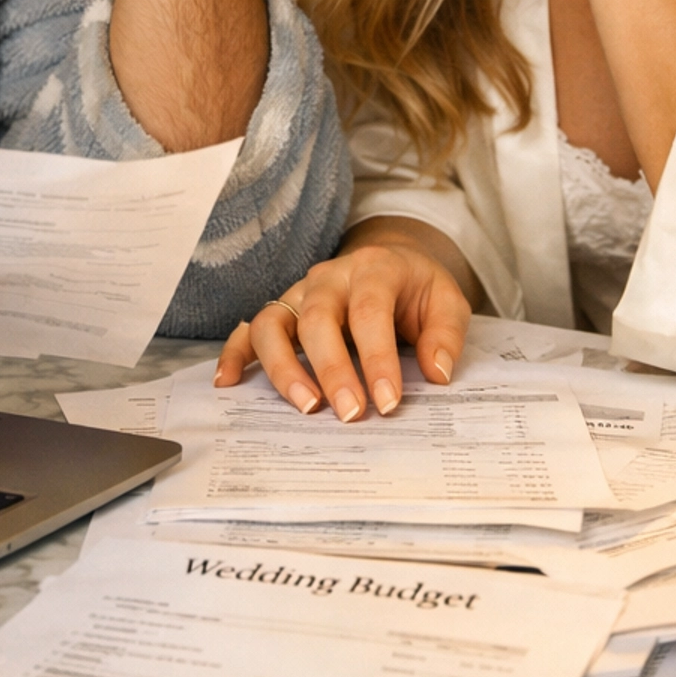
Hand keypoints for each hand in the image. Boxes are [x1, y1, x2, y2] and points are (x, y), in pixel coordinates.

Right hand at [214, 243, 471, 421]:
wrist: (391, 262)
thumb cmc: (417, 290)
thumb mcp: (447, 301)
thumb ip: (445, 334)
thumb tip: (436, 373)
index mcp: (374, 268)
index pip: (370, 311)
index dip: (377, 358)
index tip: (388, 402)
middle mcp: (329, 277)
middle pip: (318, 318)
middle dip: (332, 369)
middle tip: (350, 414)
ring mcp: (299, 293)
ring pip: (274, 323)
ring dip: (284, 368)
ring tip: (306, 407)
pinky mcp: (281, 311)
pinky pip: (249, 329)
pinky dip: (234, 353)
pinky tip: (228, 383)